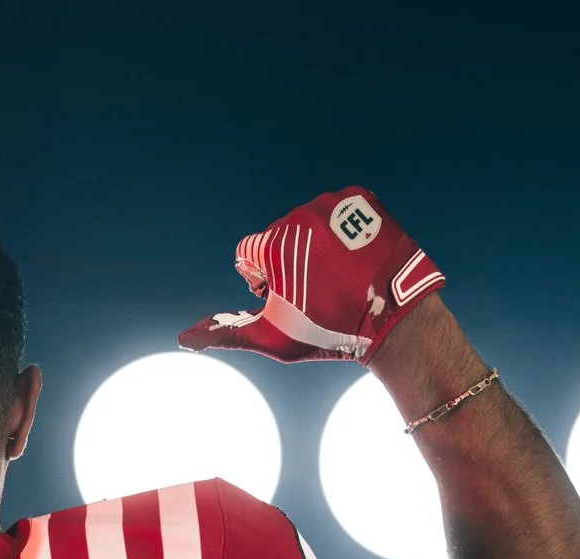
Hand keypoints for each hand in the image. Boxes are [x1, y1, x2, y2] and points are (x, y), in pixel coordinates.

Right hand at [178, 187, 443, 363]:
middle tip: (316, 292)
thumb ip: (226, 332)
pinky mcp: (363, 200)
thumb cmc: (330, 332)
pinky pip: (338, 212)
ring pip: (308, 224)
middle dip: (288, 263)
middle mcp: (302, 214)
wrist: (395, 320)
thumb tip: (184, 338)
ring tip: (338, 277)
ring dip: (314, 247)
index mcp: (274, 244)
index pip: (248, 255)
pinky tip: (354, 260)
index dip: (261, 281)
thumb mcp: (273, 336)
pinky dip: (342, 232)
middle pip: (278, 238)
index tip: (286, 299)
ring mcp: (335, 204)